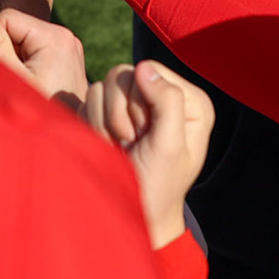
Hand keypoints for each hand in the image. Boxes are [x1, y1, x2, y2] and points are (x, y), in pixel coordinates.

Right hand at [0, 7, 87, 108]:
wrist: (66, 136)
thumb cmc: (39, 112)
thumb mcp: (12, 78)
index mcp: (54, 36)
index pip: (7, 18)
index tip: (1, 68)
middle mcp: (65, 36)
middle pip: (16, 28)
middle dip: (5, 51)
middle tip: (12, 80)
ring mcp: (67, 47)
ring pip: (23, 40)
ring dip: (14, 59)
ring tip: (22, 85)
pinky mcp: (65, 58)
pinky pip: (34, 51)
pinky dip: (25, 65)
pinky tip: (31, 85)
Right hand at [83, 61, 213, 248]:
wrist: (132, 211)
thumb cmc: (157, 185)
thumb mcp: (169, 146)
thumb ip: (166, 103)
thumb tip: (144, 67)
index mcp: (190, 101)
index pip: (152, 71)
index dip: (139, 101)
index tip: (145, 134)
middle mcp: (164, 97)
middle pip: (124, 75)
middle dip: (120, 113)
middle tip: (131, 143)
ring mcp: (135, 104)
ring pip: (102, 86)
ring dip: (104, 121)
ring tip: (119, 147)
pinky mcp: (111, 112)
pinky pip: (88, 98)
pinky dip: (92, 124)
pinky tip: (107, 145)